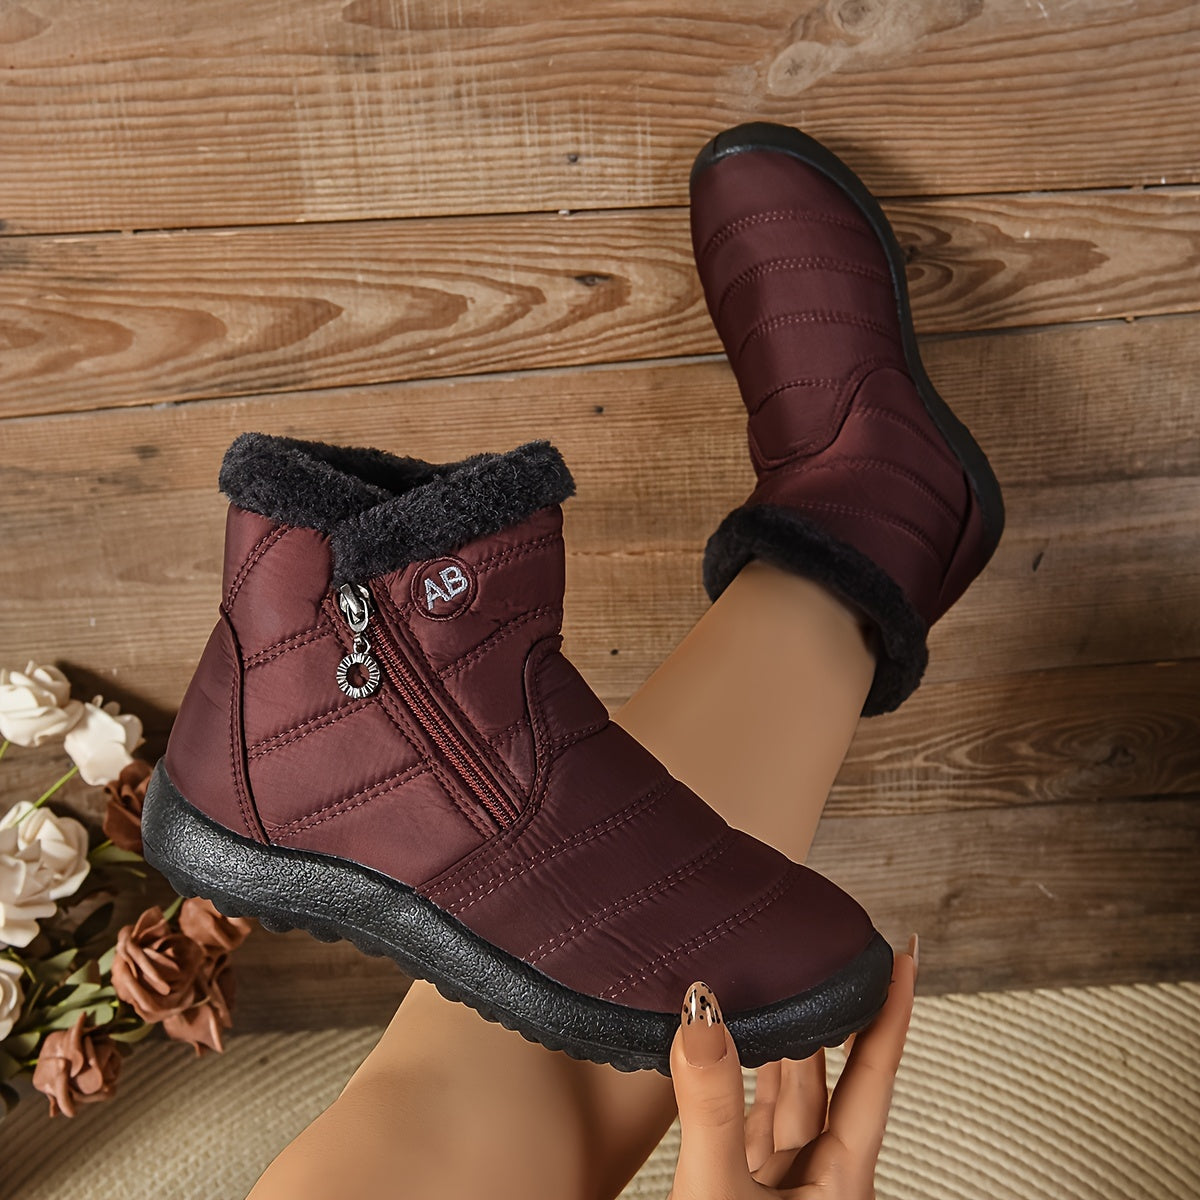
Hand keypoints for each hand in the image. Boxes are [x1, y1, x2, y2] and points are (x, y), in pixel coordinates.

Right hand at [667, 935, 917, 1198]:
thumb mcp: (717, 1191)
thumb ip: (713, 1109)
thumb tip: (702, 1017)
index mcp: (841, 1180)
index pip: (874, 1077)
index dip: (892, 1013)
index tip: (903, 958)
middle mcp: (821, 1176)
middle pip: (834, 1077)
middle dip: (836, 1014)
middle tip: (835, 954)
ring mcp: (785, 1183)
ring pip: (793, 1095)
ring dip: (785, 1040)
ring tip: (780, 979)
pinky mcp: (746, 1188)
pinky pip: (754, 1115)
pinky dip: (745, 1074)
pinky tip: (735, 1043)